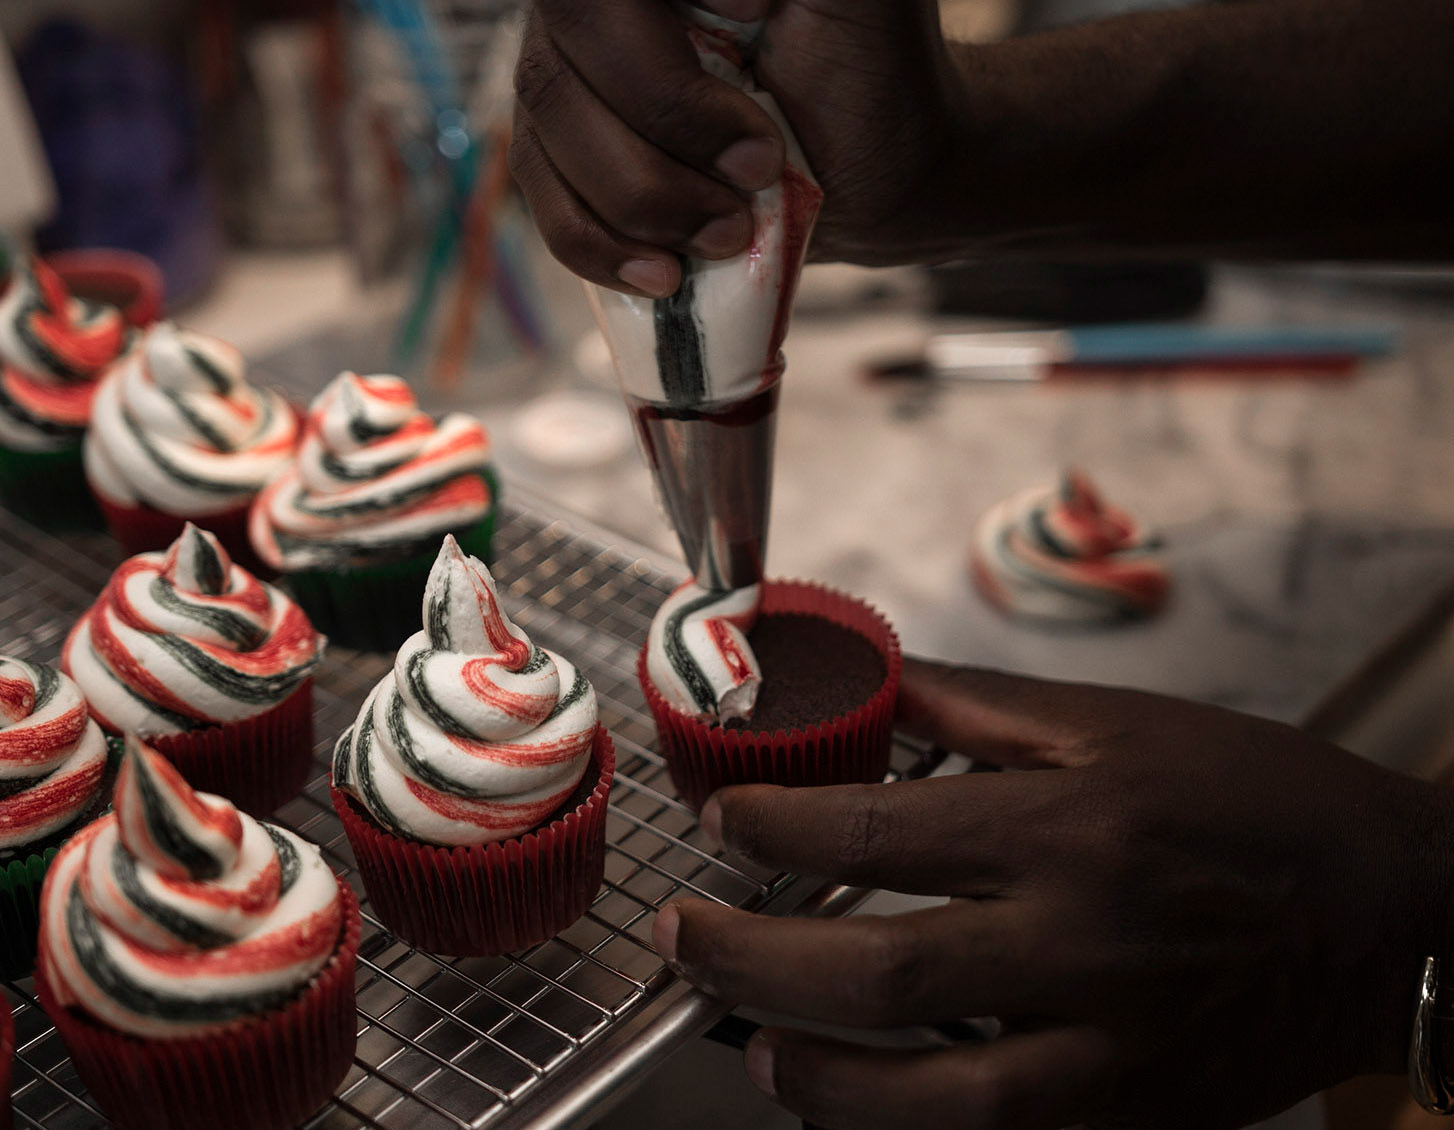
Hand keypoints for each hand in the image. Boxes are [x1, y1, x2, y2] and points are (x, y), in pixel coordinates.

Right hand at [509, 0, 961, 296]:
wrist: (879, 175)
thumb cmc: (877, 77)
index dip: (659, 59)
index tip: (756, 34)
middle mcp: (599, 9)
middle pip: (562, 58)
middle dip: (664, 130)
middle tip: (756, 173)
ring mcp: (571, 81)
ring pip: (548, 134)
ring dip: (642, 202)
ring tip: (728, 234)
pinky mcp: (569, 162)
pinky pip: (544, 203)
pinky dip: (601, 247)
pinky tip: (665, 272)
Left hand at [652, 658, 1453, 1129]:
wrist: (1392, 913)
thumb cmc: (1258, 802)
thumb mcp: (1118, 723)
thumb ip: (977, 705)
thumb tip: (868, 681)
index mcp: (1073, 827)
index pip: (884, 830)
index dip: (777, 828)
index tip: (719, 820)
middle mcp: (1085, 944)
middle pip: (881, 972)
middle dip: (756, 959)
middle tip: (685, 937)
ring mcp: (1112, 1050)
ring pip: (931, 1095)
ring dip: (816, 1075)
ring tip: (749, 1039)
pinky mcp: (1135, 1117)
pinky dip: (905, 1129)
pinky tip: (849, 1099)